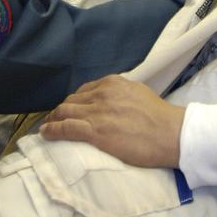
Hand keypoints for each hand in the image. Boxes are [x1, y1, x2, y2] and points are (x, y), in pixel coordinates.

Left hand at [41, 75, 184, 167]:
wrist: (171, 133)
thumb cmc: (160, 117)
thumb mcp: (139, 93)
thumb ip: (122, 94)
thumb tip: (114, 100)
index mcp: (113, 83)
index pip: (84, 91)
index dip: (74, 101)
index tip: (70, 109)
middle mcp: (102, 94)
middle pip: (71, 101)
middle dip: (61, 110)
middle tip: (55, 119)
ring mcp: (97, 112)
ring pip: (65, 112)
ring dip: (53, 119)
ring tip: (47, 127)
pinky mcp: (95, 131)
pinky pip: (65, 128)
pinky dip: (52, 130)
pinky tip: (46, 133)